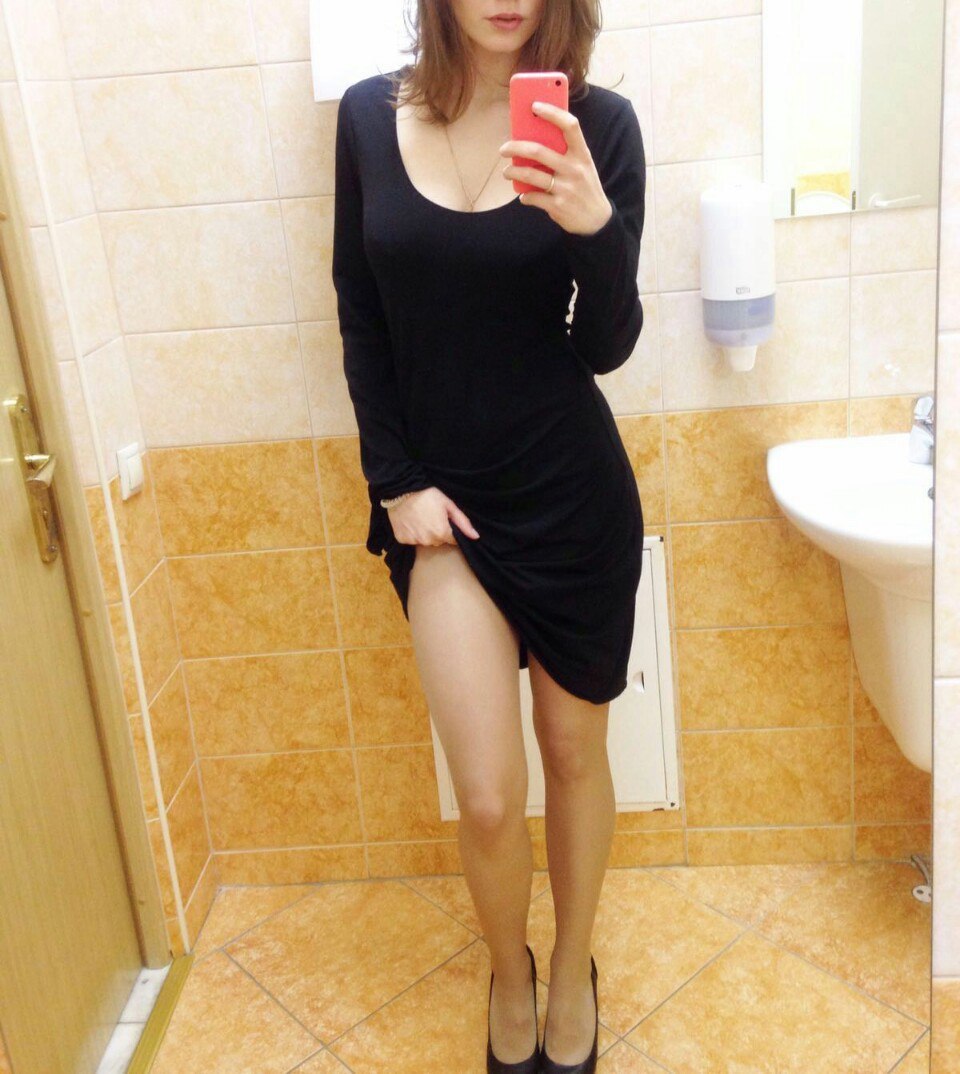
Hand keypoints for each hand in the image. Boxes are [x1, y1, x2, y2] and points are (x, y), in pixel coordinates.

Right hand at [387, 486, 479, 545]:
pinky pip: (412, 540)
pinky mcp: (402, 539)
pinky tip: (411, 521)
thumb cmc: (427, 495)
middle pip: (439, 541)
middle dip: (438, 531)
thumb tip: (475, 537)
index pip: (453, 540)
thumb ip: (463, 522)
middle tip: (431, 516)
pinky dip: (412, 533)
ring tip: (420, 517)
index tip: (443, 519)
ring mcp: (414, 541)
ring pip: (425, 541)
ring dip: (425, 533)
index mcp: (442, 533)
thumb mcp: (448, 505)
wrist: (401, 490)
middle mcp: (428, 540)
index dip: (450, 529)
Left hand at [499, 100, 612, 235]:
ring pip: (530, 175)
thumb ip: (565, 153)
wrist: (597, 220)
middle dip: (515, 147)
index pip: (570, 125)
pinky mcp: (557, 206)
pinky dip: (525, 196)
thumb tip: (534, 139)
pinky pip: (533, 197)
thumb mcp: (583, 166)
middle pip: (539, 151)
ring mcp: (565, 188)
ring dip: (513, 172)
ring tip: (507, 172)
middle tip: (504, 148)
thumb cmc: (585, 187)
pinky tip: (524, 196)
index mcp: (582, 154)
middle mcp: (574, 169)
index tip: (534, 106)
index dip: (552, 113)